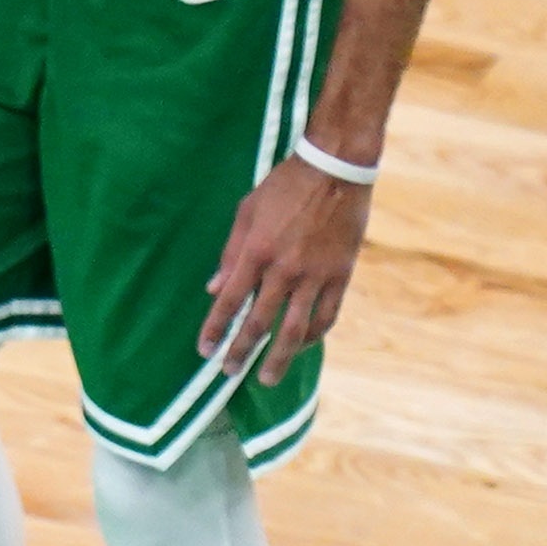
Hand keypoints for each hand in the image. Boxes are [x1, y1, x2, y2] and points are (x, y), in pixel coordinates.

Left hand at [201, 153, 370, 384]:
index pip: (229, 302)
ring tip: (268, 377)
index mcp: (255, 253)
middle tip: (230, 373)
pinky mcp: (341, 274)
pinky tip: (301, 346)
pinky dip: (313, 335)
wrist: (336, 168)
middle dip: (242, 352)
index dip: (215, 329)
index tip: (205, 351)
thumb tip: (214, 289)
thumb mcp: (247, 212)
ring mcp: (316, 275)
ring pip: (295, 328)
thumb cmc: (285, 187)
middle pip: (259, 323)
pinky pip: (327, 315)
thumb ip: (230, 253)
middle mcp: (284, 270)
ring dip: (280, 357)